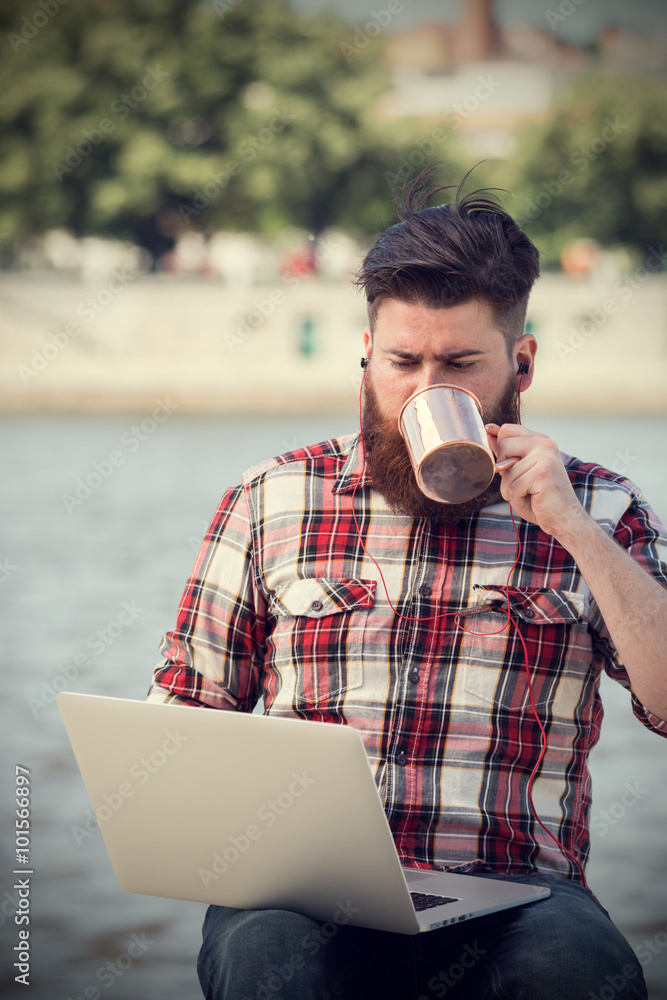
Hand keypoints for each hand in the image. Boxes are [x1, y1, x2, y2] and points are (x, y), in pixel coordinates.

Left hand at [485, 423, 588, 539]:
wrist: (565, 519)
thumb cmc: (540, 498)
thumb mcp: (519, 471)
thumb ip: (506, 452)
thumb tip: (488, 430)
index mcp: (540, 440)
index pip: (507, 430)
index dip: (499, 448)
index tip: (509, 465)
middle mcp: (545, 444)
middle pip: (503, 445)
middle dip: (504, 470)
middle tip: (522, 483)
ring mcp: (545, 457)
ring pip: (505, 470)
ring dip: (511, 490)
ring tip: (530, 494)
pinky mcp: (542, 473)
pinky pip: (512, 487)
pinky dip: (517, 499)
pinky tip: (534, 500)